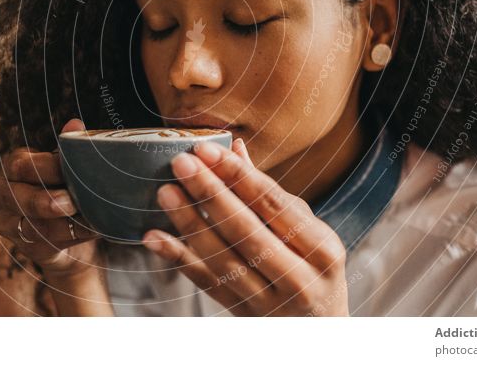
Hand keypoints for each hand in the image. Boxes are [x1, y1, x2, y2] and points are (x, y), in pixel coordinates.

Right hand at [0, 119, 100, 278]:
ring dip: (68, 223)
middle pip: (18, 197)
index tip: (76, 167)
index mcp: (13, 167)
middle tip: (70, 202)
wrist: (66, 228)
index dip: (49, 168)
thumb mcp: (64, 165)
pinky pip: (50, 244)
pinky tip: (95, 230)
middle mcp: (3, 195)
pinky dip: (76, 237)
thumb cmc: (64, 185)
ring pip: (35, 226)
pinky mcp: (28, 248)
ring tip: (94, 218)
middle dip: (45, 201)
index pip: (23, 166)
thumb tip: (75, 124)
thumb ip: (68, 148)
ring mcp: (10, 225)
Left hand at [142, 139, 348, 315]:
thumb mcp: (307, 229)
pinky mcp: (242, 315)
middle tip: (182, 163)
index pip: (274, 205)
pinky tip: (155, 236)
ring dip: (190, 223)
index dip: (239, 175)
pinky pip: (205, 283)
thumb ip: (268, 192)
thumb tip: (235, 147)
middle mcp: (299, 279)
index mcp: (322, 250)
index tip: (208, 149)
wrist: (320, 329)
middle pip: (247, 231)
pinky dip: (178, 259)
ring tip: (166, 192)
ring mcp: (269, 302)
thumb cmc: (313, 267)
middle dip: (211, 193)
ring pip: (223, 259)